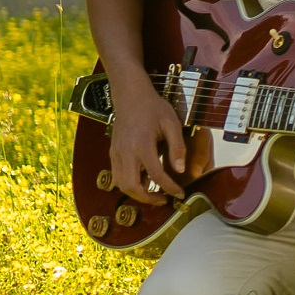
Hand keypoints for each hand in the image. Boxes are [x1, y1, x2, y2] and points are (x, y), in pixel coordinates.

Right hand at [109, 80, 189, 204]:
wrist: (130, 95)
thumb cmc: (153, 107)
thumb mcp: (172, 123)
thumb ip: (177, 147)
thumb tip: (181, 170)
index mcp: (142, 145)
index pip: (156, 175)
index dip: (169, 188)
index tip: (180, 194)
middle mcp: (126, 152)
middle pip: (131, 186)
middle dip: (147, 198)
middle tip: (164, 199)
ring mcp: (116, 153)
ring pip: (121, 184)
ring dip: (137, 193)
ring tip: (154, 191)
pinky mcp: (113, 152)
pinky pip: (117, 175)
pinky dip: (129, 183)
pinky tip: (144, 179)